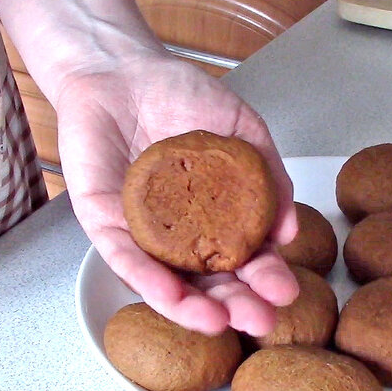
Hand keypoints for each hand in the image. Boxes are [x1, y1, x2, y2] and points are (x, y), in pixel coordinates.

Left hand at [53, 50, 298, 335]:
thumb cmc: (179, 94)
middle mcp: (179, 234)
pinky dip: (146, 278)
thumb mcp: (242, 129)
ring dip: (192, 307)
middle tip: (262, 321)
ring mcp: (139, 232)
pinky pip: (123, 257)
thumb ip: (268, 173)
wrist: (122, 67)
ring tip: (220, 323)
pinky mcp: (101, 221)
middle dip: (236, 306)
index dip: (264, 278)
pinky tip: (171, 296)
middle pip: (208, 281)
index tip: (286, 293)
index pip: (242, 258)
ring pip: (165, 281)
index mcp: (214, 217)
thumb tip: (290, 230)